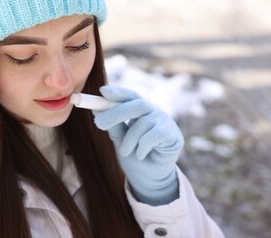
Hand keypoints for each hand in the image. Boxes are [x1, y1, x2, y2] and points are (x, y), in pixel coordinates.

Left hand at [93, 86, 183, 204]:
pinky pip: (154, 135)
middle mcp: (154, 112)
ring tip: (124, 151)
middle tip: (98, 123)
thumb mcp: (120, 140)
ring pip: (143, 123)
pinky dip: (142, 146)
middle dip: (116, 113)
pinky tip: (141, 155)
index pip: (130, 96)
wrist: (149, 179)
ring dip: (129, 139)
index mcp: (141, 110)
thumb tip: (97, 111)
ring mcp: (165, 122)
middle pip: (137, 104)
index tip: (102, 92)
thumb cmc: (134, 156)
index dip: (118, 92)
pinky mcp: (173, 135)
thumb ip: (113, 126)